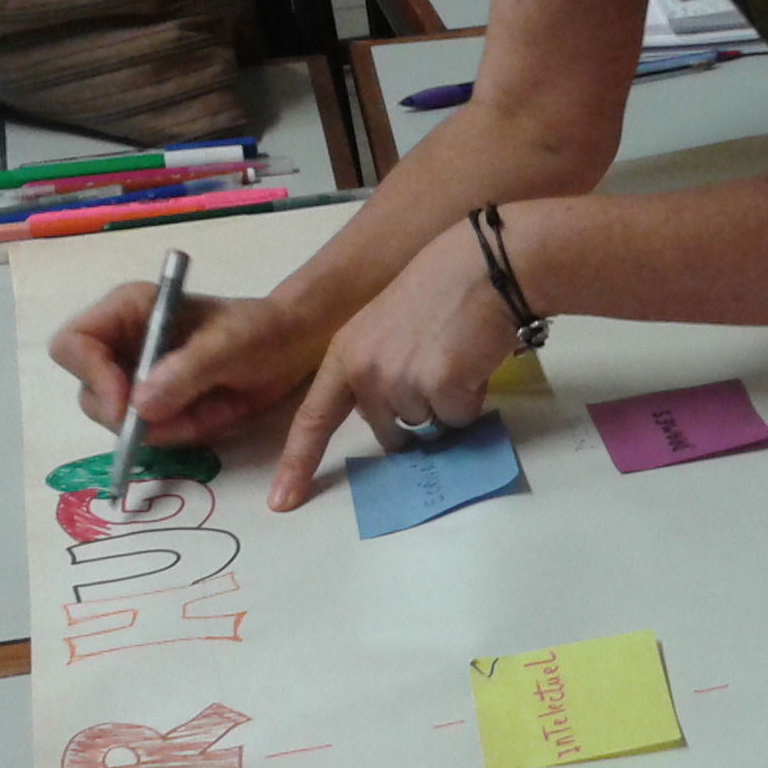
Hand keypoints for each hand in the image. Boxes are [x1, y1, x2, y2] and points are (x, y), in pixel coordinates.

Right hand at [50, 286, 330, 447]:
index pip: (73, 344)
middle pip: (89, 393)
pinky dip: (180, 434)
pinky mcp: (156, 405)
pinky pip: (151, 435)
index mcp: (128, 311)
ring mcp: (136, 377)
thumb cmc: (261, 330)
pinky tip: (211, 415)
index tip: (126, 406)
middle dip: (130, 417)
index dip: (90, 376)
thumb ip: (184, 371)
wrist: (292, 347)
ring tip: (210, 409)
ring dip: (164, 428)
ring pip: (119, 422)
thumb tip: (138, 405)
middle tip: (180, 420)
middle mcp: (122, 344)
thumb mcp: (228, 345)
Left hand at [268, 223, 522, 509]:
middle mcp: (364, 370)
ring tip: (457, 355)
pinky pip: (459, 419)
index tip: (283, 502)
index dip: (299, 462)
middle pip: (389, 431)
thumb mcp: (388, 328)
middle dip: (418, 413)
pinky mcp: (439, 386)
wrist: (485, 265)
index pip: (313, 418)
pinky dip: (472, 398)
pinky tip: (473, 360)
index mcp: (345, 354)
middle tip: (439, 363)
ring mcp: (400, 379)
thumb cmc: (443, 292)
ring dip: (448, 403)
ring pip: (428, 426)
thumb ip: (379, 371)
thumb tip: (400, 423)